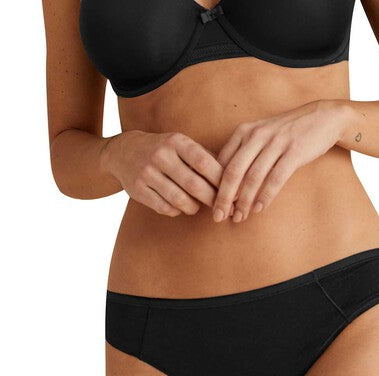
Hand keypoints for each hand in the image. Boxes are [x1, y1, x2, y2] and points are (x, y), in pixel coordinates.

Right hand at [101, 130, 229, 215]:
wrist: (123, 151)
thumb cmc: (164, 150)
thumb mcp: (183, 145)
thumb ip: (207, 158)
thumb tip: (236, 179)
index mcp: (176, 141)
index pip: (204, 163)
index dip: (221, 180)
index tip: (233, 191)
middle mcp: (160, 155)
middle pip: (194, 185)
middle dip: (212, 199)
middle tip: (222, 207)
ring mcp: (147, 173)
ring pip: (180, 200)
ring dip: (194, 207)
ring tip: (199, 206)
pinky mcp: (137, 190)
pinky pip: (165, 208)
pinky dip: (177, 210)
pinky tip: (181, 206)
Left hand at [212, 99, 347, 222]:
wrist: (323, 118)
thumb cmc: (287, 133)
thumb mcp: (261, 135)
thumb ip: (243, 154)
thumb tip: (227, 184)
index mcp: (244, 131)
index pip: (222, 162)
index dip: (215, 186)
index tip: (213, 204)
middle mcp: (256, 135)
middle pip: (232, 172)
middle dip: (223, 198)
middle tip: (218, 217)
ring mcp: (275, 143)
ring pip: (252, 177)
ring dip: (244, 201)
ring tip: (239, 217)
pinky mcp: (294, 152)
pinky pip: (275, 178)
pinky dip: (265, 196)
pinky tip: (259, 208)